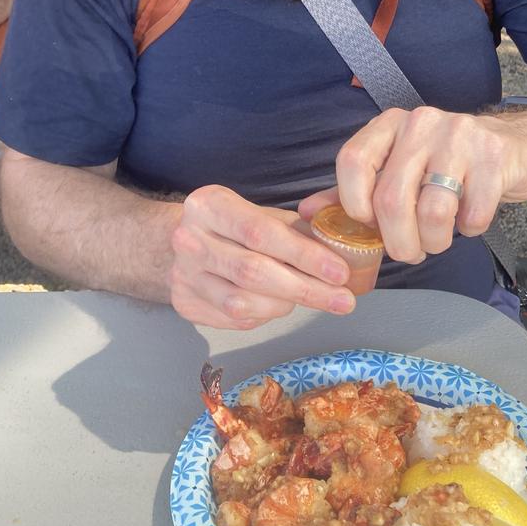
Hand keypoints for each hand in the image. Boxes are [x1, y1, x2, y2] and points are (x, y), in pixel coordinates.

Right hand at [169, 185, 355, 330]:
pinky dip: (265, 315)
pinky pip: (235, 320)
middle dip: (305, 289)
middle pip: (253, 271)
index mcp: (209, 205)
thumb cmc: (233, 226)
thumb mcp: (261, 214)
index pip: (261, 232)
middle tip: (343, 300)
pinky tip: (278, 304)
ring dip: (285, 304)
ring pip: (243, 302)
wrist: (182, 241)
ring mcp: (182, 275)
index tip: (339, 272)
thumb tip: (345, 251)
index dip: (304, 255)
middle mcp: (189, 240)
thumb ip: (297, 229)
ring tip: (309, 297)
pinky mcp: (185, 304)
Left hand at [298, 107, 526, 264]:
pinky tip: (469, 221)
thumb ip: (352, 190)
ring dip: (433, 242)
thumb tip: (304, 212)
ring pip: (431, 211)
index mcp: (388, 125)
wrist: (516, 146)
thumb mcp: (397, 169)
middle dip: (398, 242)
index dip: (353, 204)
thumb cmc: (446, 164)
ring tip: (437, 242)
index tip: (368, 226)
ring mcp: (458, 136)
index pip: (352, 162)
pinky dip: (469, 230)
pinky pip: (471, 213)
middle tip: (409, 253)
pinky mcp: (493, 155)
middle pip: (390, 198)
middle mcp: (420, 123)